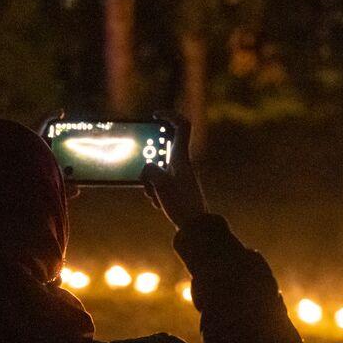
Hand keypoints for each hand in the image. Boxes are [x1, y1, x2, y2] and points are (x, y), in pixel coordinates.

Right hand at [142, 115, 207, 229]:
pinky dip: (154, 191)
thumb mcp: (161, 185)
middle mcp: (181, 163)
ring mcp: (178, 176)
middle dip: (148, 164)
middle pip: (160, 152)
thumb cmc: (182, 205)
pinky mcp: (176, 188)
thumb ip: (150, 170)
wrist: (195, 227)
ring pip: (156, 170)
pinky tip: (159, 204)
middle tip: (149, 180)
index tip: (155, 115)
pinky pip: (158, 183)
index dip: (169, 115)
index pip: (181, 126)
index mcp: (181, 157)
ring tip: (156, 197)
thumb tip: (148, 169)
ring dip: (149, 182)